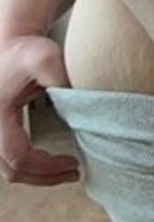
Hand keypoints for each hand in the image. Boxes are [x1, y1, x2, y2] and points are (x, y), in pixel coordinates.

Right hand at [0, 35, 80, 185]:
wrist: (7, 45)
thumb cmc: (25, 51)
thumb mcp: (44, 57)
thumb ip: (60, 77)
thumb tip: (79, 106)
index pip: (19, 157)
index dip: (47, 167)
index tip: (74, 163)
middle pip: (12, 170)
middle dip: (46, 176)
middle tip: (75, 172)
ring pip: (9, 170)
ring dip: (37, 174)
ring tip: (66, 170)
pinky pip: (8, 161)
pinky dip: (29, 166)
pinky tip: (50, 161)